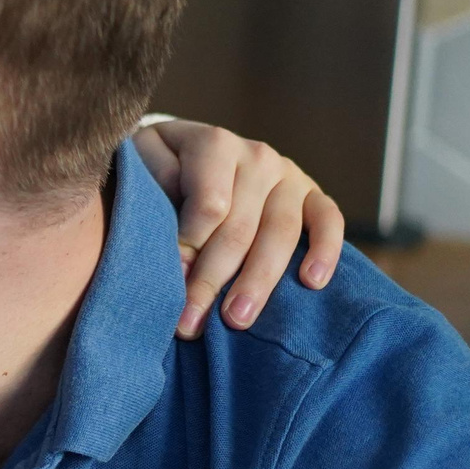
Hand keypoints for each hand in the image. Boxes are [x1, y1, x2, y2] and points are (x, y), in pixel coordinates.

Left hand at [131, 120, 343, 338]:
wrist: (185, 148)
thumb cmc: (156, 165)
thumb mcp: (141, 161)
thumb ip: (154, 188)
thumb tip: (182, 242)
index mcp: (214, 144)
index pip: (209, 205)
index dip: (189, 246)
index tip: (170, 281)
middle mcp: (256, 157)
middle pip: (239, 227)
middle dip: (212, 280)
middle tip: (189, 324)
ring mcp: (288, 175)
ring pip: (281, 233)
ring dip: (258, 282)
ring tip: (236, 320)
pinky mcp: (312, 193)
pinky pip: (329, 219)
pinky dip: (326, 250)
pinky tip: (312, 283)